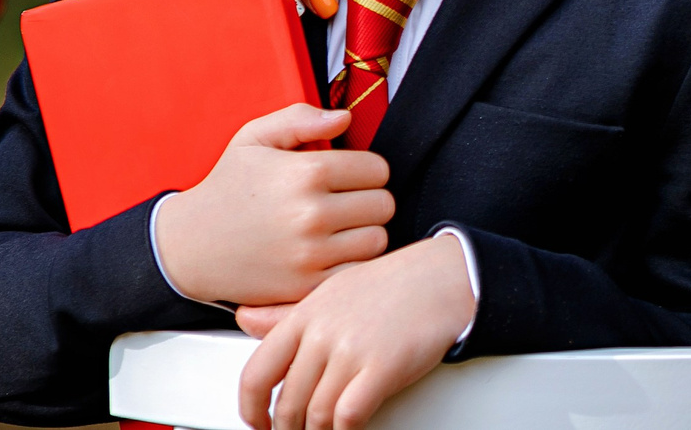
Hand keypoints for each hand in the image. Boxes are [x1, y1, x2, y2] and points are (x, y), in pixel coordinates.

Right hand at [155, 106, 392, 305]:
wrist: (189, 245)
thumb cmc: (228, 188)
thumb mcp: (254, 138)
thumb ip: (301, 118)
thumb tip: (344, 118)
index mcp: (306, 173)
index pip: (378, 169)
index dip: (366, 170)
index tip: (348, 177)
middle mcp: (311, 214)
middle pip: (383, 205)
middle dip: (369, 200)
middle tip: (345, 202)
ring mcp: (309, 255)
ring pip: (377, 241)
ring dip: (365, 233)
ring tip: (340, 227)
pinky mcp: (303, 288)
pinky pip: (356, 274)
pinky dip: (352, 265)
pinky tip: (333, 254)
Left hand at [235, 233, 476, 429]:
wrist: (445, 276)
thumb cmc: (393, 285)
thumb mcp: (331, 290)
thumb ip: (285, 313)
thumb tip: (245, 321)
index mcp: (305, 314)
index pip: (257, 373)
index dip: (251, 410)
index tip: (258, 422)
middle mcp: (323, 332)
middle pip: (288, 402)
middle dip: (289, 428)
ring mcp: (352, 350)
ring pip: (317, 415)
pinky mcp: (382, 366)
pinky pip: (349, 416)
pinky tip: (350, 427)